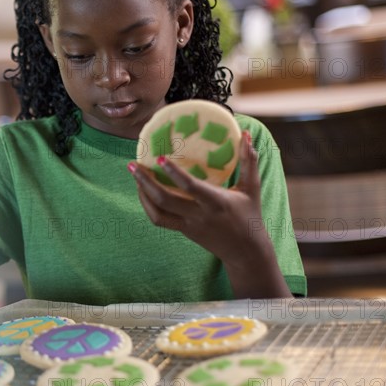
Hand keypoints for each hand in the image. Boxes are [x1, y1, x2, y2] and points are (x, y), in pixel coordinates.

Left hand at [129, 131, 290, 297]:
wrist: (244, 251)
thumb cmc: (249, 214)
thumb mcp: (251, 187)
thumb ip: (248, 160)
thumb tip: (246, 133)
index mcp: (216, 202)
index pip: (191, 187)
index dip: (175, 173)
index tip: (160, 158)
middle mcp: (199, 215)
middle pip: (165, 200)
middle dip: (145, 182)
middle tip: (133, 164)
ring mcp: (188, 225)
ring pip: (157, 213)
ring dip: (142, 193)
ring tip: (135, 173)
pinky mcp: (182, 230)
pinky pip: (159, 219)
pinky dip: (147, 204)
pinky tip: (143, 189)